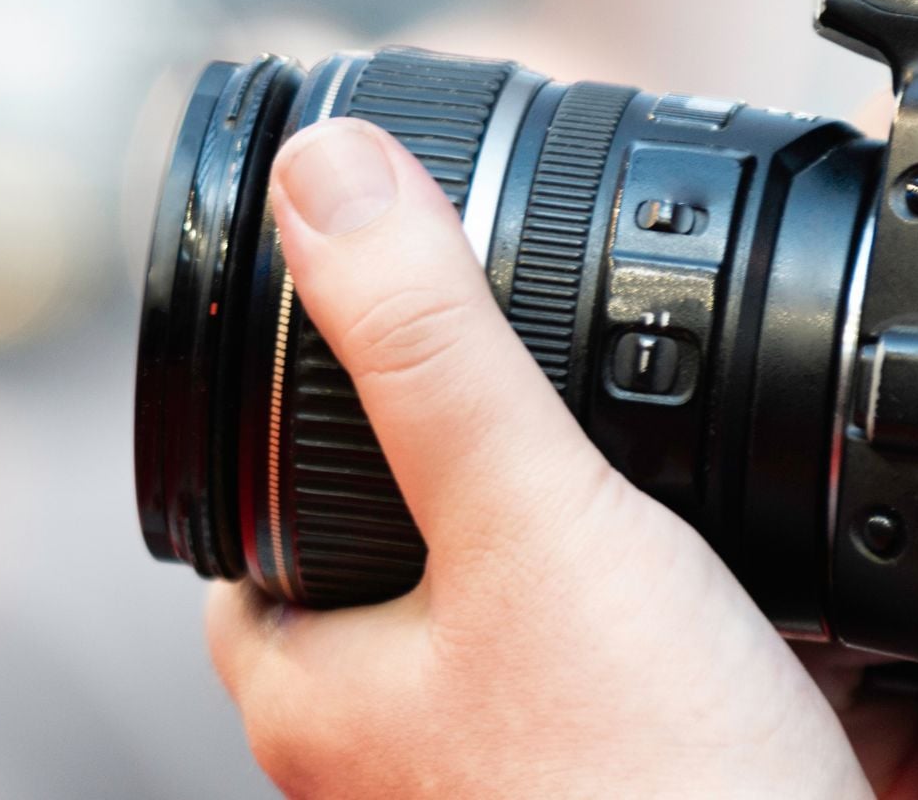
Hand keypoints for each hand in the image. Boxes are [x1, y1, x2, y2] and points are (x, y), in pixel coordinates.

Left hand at [205, 117, 869, 797]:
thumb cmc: (650, 793)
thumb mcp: (532, 522)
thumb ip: (430, 348)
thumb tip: (324, 179)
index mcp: (309, 693)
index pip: (245, 535)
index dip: (282, 435)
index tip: (336, 360)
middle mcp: (375, 763)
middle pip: (356, 582)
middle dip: (413, 489)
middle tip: (478, 402)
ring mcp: (480, 796)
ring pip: (465, 641)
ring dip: (511, 560)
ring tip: (576, 478)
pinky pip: (561, 692)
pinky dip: (596, 626)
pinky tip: (672, 600)